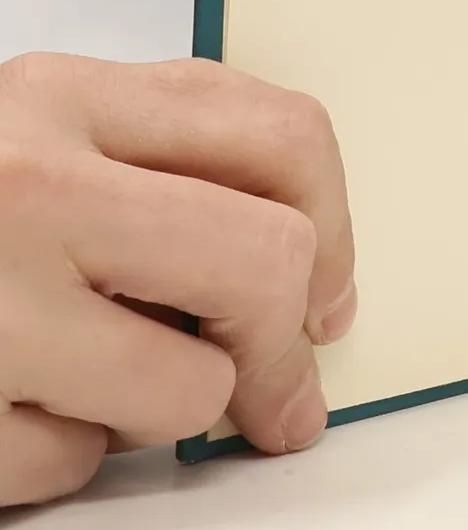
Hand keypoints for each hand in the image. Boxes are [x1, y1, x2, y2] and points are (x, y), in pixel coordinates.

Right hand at [0, 54, 354, 505]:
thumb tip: (314, 265)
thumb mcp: (38, 127)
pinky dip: (59, 455)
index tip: (330, 297)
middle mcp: (26, 189)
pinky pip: (70, 466)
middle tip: (276, 386)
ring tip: (92, 376)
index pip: (281, 138)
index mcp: (62, 98)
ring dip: (160, 406)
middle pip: (262, 263)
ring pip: (182, 389)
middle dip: (281, 342)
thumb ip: (164, 156)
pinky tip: (10, 408)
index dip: (338, 228)